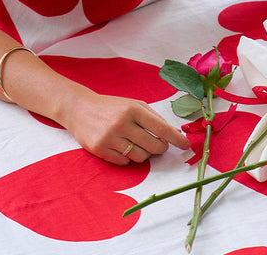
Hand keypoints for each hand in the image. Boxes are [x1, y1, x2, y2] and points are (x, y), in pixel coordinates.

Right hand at [60, 91, 189, 164]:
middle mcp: (122, 123)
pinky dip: (128, 158)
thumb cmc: (113, 107)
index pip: (160, 128)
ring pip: (140, 157)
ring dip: (145, 154)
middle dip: (161, 149)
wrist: (80, 109)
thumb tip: (174, 133)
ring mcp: (110, 138)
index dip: (176, 138)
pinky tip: (124, 147)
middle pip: (153, 146)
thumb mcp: (134, 104)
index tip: (186, 145)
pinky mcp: (100, 150)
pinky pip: (124, 163)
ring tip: (139, 144)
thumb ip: (154, 117)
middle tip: (160, 145)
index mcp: (134, 109)